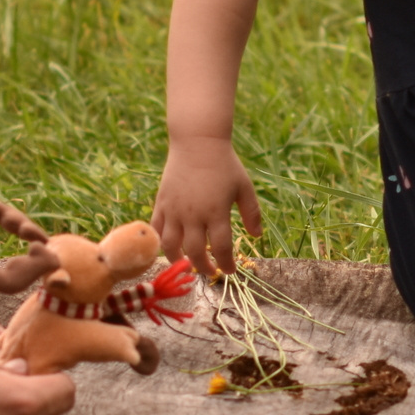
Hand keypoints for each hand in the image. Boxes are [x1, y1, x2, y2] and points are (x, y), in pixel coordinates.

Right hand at [152, 136, 262, 276]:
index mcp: (216, 212)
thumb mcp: (244, 187)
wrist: (197, 142)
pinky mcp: (161, 203)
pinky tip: (169, 248)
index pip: (222, 248)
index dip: (226, 264)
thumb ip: (252, 213)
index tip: (230, 271)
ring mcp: (174, 210)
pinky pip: (157, 229)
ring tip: (187, 265)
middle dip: (204, 267)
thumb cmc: (225, 164)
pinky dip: (160, 242)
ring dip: (179, 260)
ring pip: (171, 246)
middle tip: (211, 271)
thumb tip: (257, 236)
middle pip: (195, 252)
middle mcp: (193, 215)